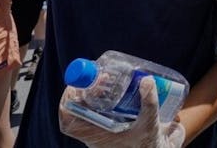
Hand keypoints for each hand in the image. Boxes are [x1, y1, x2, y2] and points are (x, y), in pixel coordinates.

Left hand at [59, 75, 184, 147]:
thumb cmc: (148, 147)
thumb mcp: (149, 126)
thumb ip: (149, 103)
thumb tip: (146, 80)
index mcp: (97, 137)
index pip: (68, 123)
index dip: (66, 102)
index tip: (75, 85)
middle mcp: (96, 133)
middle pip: (79, 109)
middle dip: (86, 89)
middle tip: (102, 76)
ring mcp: (103, 130)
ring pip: (89, 109)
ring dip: (95, 92)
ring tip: (109, 79)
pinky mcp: (111, 127)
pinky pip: (101, 110)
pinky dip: (105, 98)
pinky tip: (119, 89)